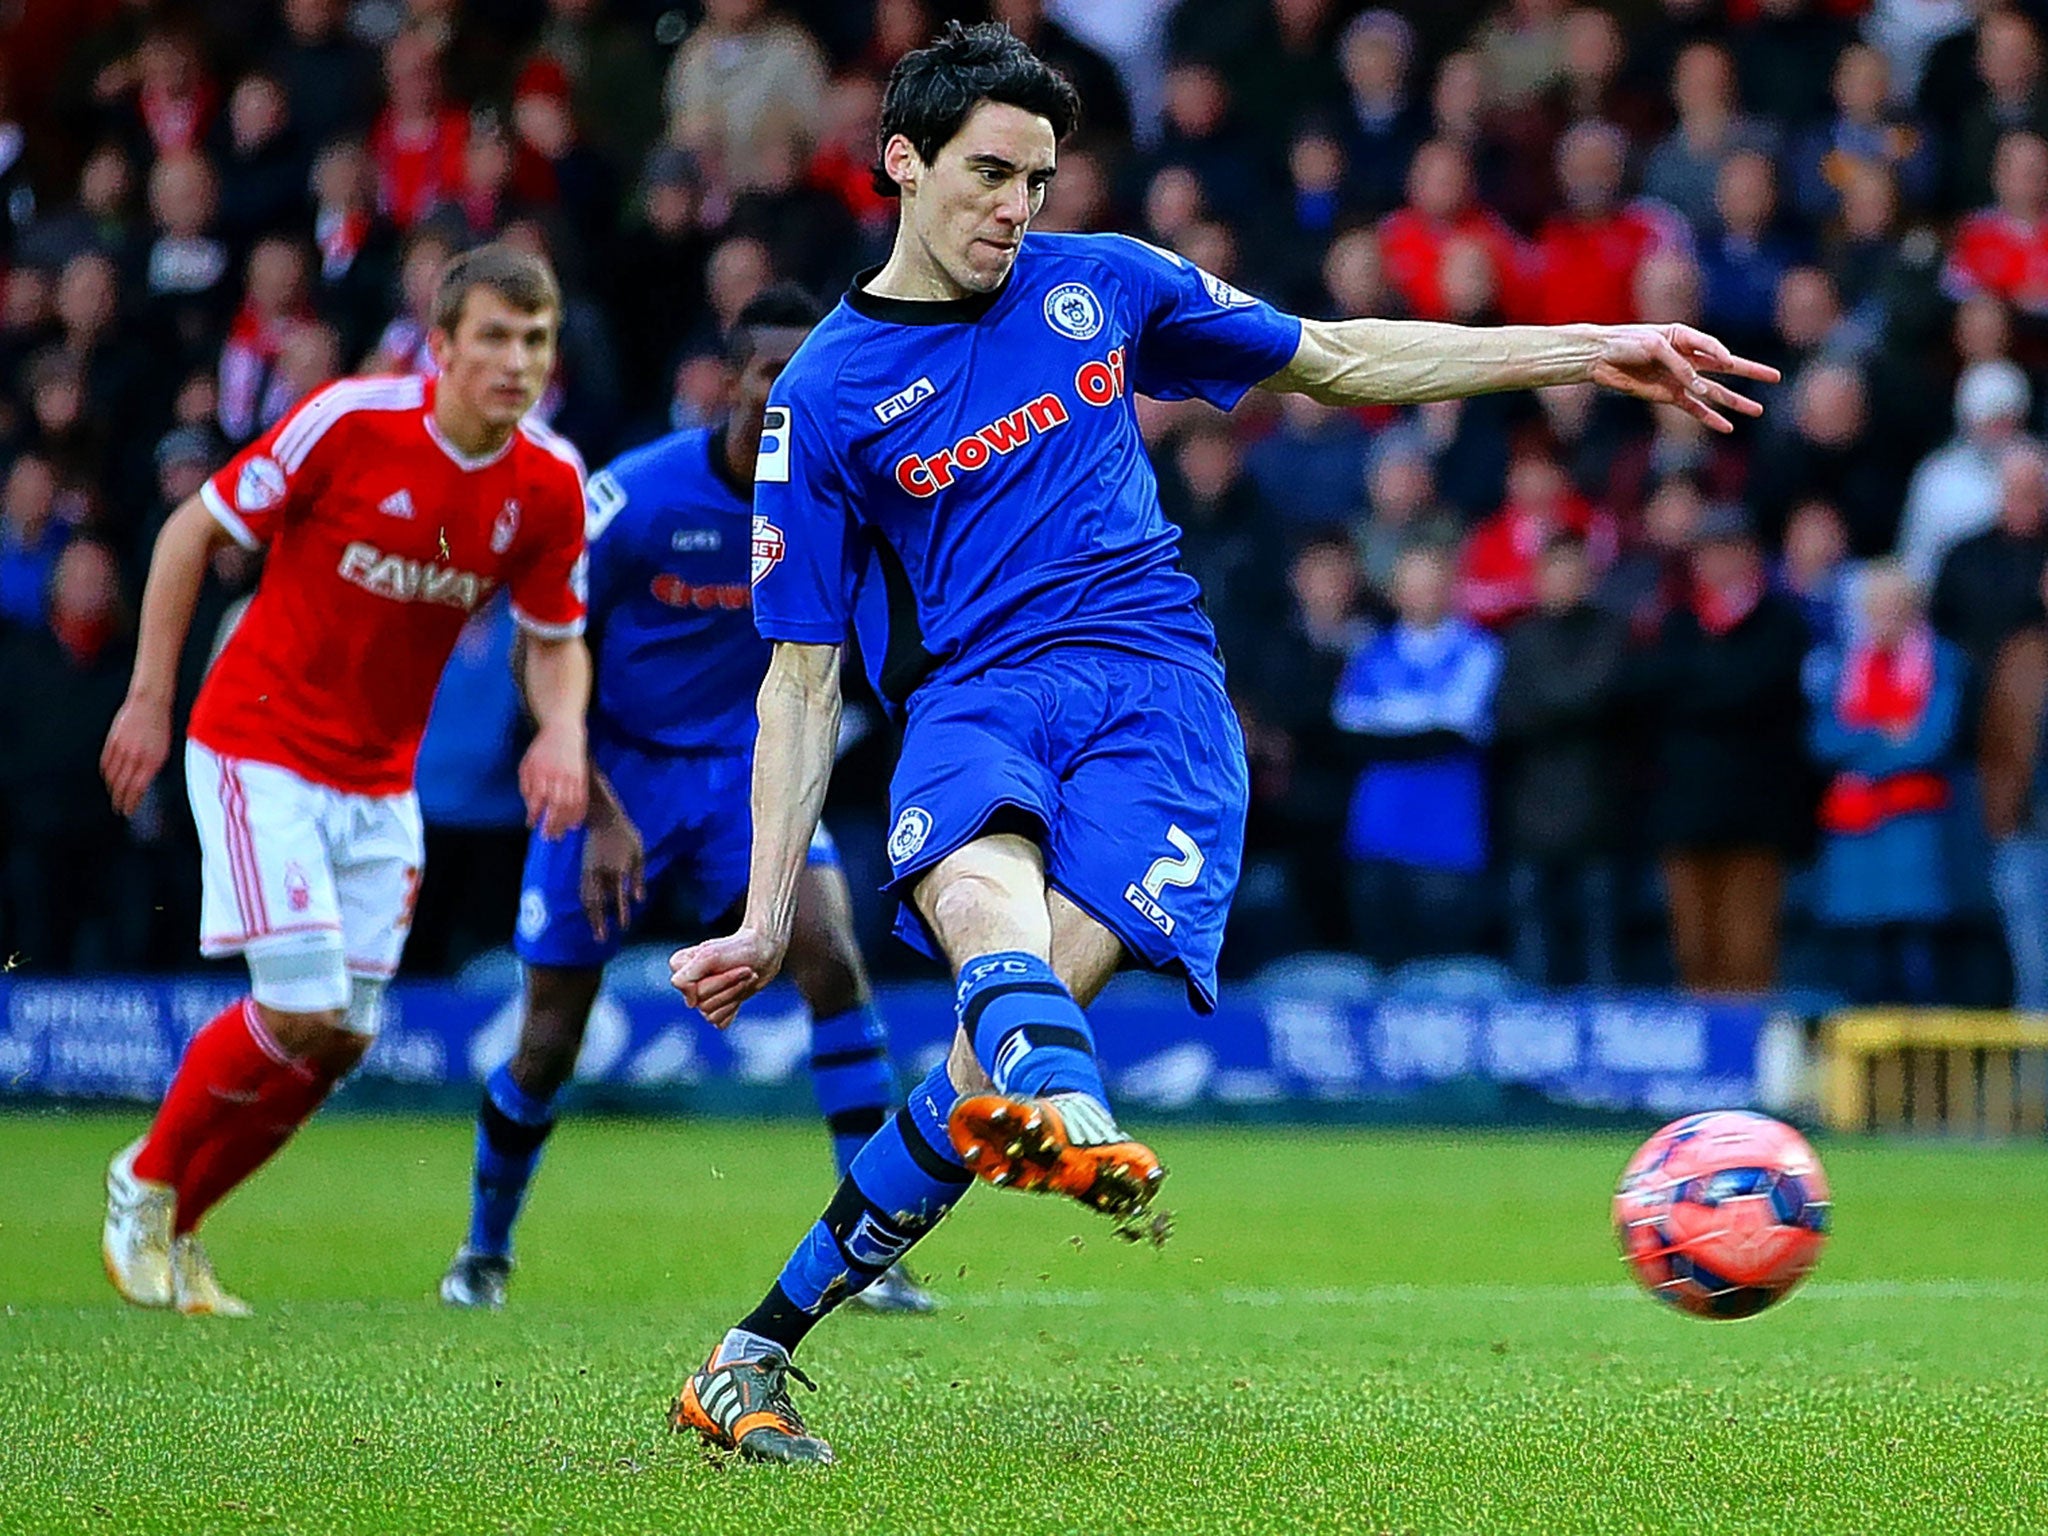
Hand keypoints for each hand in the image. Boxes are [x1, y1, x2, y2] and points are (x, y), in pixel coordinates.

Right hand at [101, 696, 170, 817]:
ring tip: (113, 797)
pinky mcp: (112, 741)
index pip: (137, 790)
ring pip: (111, 776)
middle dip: (120, 800)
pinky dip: (105, 774)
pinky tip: (107, 779)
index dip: (131, 803)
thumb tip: (142, 785)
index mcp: (151, 760)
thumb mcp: (163, 750)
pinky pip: (105, 763)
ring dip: (111, 789)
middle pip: (122, 786)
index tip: (129, 811)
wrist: (149, 703)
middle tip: (119, 809)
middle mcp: (135, 757)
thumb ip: (152, 768)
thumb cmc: (161, 726)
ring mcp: (121, 749)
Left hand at [519, 723, 586, 839]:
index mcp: (541, 772)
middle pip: (557, 805)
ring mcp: (572, 778)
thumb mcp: (527, 765)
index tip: (532, 824)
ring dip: (566, 822)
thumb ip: (527, 787)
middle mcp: (558, 776)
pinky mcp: (582, 779)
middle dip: (553, 823)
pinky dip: (579, 813)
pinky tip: (575, 823)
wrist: (564, 732)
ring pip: (571, 805)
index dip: (535, 813)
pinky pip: (582, 800)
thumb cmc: (542, 750)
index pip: (538, 797)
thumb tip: (531, 808)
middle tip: (548, 836)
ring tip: (561, 834)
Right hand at [580, 800, 644, 942]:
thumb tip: (639, 900)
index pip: (618, 896)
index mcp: (616, 869)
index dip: (620, 913)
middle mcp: (600, 873)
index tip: (623, 927)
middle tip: (601, 940)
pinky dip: (586, 906)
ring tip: (595, 932)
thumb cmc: (626, 835)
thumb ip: (638, 878)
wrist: (603, 818)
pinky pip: (583, 891)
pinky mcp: (584, 869)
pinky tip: (589, 914)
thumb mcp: (639, 854)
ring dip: (590, 917)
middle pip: (597, 902)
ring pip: (587, 899)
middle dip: (598, 922)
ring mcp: (589, 871)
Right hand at [670, 925, 784, 1027]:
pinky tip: (741, 991)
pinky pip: (719, 1022)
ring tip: (747, 977)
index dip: (716, 980)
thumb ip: (686, 977)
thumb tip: (691, 1004)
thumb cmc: (738, 950)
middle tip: (745, 970)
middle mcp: (689, 984)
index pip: (688, 988)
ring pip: (710, 1014)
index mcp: (681, 967)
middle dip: (729, 985)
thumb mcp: (709, 956)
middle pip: (702, 1002)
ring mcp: (703, 998)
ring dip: (735, 994)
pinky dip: (734, 1007)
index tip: (730, 963)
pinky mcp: (718, 1009)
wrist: (765, 953)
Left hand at [1588, 324, 1780, 432]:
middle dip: (1750, 372)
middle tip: (1777, 377)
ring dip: (1735, 402)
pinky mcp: (1668, 395)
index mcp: (1685, 335)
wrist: (1599, 357)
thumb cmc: (1625, 343)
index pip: (1712, 347)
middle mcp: (1687, 357)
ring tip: (1759, 410)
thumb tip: (1701, 388)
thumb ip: (1679, 365)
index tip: (1728, 362)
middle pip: (1726, 367)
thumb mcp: (1654, 346)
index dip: (1721, 354)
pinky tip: (1727, 427)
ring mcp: (1679, 378)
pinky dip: (1709, 418)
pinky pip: (1694, 408)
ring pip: (1714, 392)